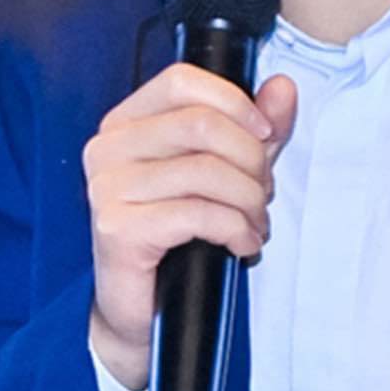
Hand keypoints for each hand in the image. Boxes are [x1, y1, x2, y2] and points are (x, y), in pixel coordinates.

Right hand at [83, 62, 298, 390]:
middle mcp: (108, 148)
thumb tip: (282, 89)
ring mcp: (108, 187)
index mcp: (126, 123)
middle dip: (251, 160)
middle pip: (201, 124)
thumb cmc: (177, 237)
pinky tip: (241, 245)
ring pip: (207, 170)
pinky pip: (199, 214)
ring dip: (249, 202)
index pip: (181, 81)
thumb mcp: (225, 171)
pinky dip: (236, 230)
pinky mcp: (118, 227)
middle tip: (262, 193)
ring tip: (253, 224)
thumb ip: (252, 128)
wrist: (142, 309)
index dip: (235, 102)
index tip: (265, 133)